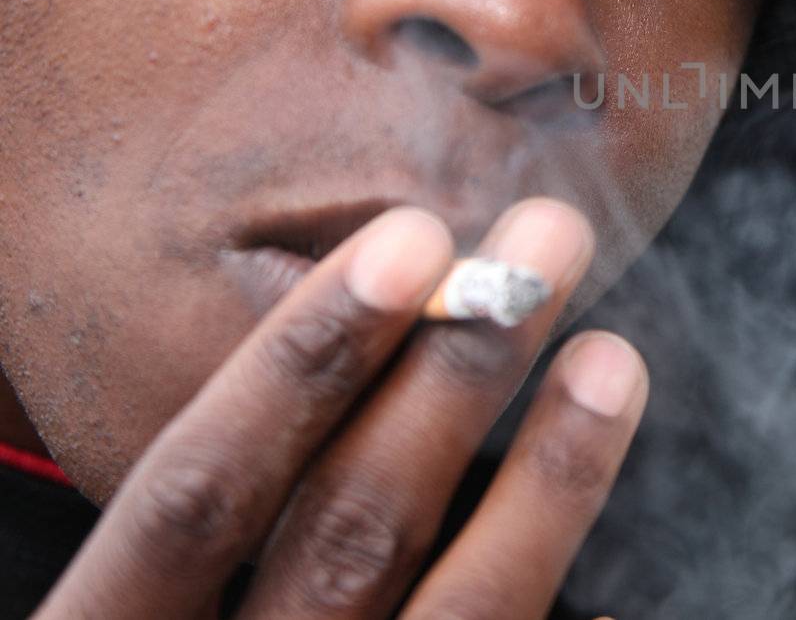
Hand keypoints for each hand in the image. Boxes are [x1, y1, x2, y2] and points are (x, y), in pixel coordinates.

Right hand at [36, 200, 646, 618]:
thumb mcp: (157, 617)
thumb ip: (211, 545)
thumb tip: (325, 377)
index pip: (192, 497)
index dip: (298, 363)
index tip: (405, 242)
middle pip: (345, 531)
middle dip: (454, 371)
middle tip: (544, 242)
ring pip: (457, 612)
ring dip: (546, 474)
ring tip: (610, 357)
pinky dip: (549, 557)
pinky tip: (595, 485)